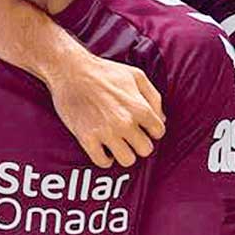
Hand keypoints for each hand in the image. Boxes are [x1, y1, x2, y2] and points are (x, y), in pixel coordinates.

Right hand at [46, 51, 165, 167]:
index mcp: (140, 107)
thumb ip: (154, 98)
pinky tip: (105, 148)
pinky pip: (102, 162)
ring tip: (120, 144)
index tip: (144, 127)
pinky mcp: (86, 139)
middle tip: (133, 137)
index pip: (159, 132)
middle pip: (145, 150)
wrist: (72, 72)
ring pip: (127, 160)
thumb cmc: (106, 72)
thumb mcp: (137, 77)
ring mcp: (106, 132)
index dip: (153, 130)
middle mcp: (125, 122)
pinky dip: (106, 159)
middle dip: (141, 144)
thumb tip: (162, 120)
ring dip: (125, 153)